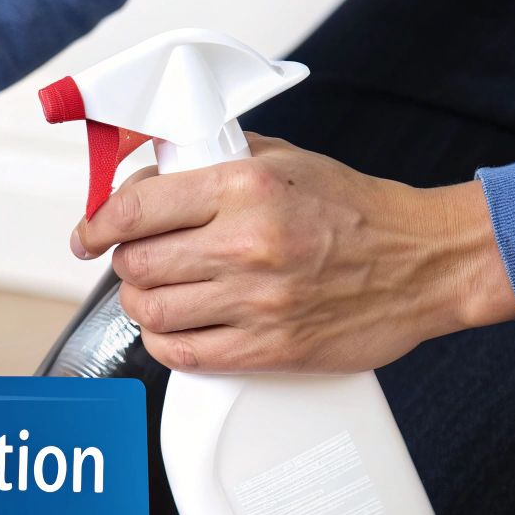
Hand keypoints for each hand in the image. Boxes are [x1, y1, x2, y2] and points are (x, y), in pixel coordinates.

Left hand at [69, 134, 514, 373]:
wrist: (426, 262)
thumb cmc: (358, 210)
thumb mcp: (286, 161)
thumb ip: (217, 160)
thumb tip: (151, 166)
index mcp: (246, 186)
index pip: (136, 207)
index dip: (97, 223)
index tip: (88, 233)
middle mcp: (247, 242)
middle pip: (136, 264)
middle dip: (124, 263)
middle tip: (137, 260)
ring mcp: (258, 300)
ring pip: (152, 311)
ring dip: (141, 305)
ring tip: (155, 294)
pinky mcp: (271, 348)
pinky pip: (184, 354)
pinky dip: (166, 342)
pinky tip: (174, 329)